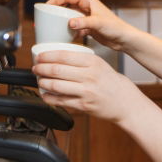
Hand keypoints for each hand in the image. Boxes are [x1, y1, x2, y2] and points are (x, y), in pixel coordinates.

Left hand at [32, 50, 147, 123]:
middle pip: (57, 70)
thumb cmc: (111, 82)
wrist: (125, 102)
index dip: (47, 56)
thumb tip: (58, 58)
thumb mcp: (99, 64)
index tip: (39, 57)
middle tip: (35, 68)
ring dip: (43, 83)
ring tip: (39, 81)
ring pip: (56, 86)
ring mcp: (86, 91)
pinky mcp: (84, 105)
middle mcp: (89, 76)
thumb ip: (81, 60)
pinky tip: (45, 95)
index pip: (64, 55)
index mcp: (92, 62)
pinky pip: (61, 101)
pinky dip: (49, 98)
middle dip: (41, 69)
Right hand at [46, 0, 142, 51]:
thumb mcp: (98, 23)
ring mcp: (87, 17)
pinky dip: (69, 31)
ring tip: (53, 27)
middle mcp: (87, 8)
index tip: (47, 6)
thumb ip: (83, 22)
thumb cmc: (116, 27)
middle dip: (56, 10)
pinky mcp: (88, 27)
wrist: (124, 39)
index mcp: (88, 1)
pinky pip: (74, 27)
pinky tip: (66, 36)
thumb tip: (70, 22)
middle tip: (47, 17)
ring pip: (70, 16)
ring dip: (62, 21)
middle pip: (67, 5)